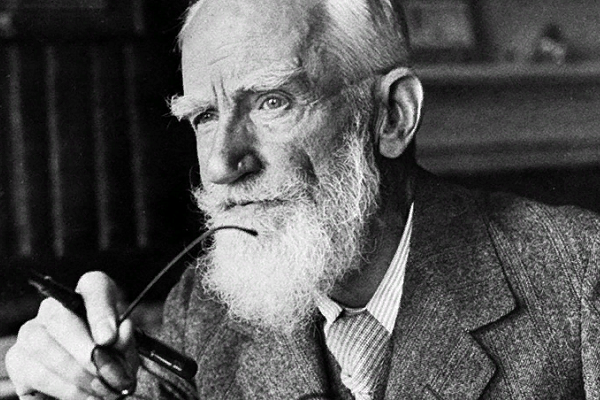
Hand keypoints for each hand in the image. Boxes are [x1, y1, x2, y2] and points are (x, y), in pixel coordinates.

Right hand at [5, 271, 139, 399]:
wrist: (95, 381)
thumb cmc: (113, 358)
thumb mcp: (127, 350)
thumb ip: (125, 341)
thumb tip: (116, 336)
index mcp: (90, 295)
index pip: (94, 286)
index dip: (101, 310)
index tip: (109, 338)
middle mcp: (55, 308)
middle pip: (58, 315)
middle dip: (83, 349)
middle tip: (104, 372)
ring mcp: (31, 333)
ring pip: (40, 344)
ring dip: (73, 373)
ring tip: (100, 389)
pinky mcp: (18, 361)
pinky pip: (32, 372)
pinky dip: (61, 388)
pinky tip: (84, 396)